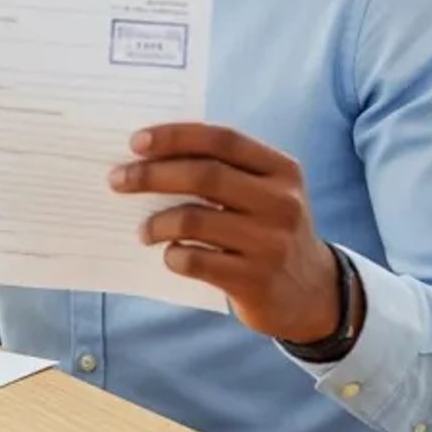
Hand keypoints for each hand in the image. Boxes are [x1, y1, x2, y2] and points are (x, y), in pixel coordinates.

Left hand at [109, 123, 353, 344]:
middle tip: (118, 180)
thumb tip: (149, 158)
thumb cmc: (270, 232)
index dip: (176, 136)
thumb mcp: (264, 194)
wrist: (313, 294)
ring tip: (144, 231)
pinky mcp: (256, 281)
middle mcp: (281, 202)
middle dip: (151, 175)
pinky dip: (173, 256)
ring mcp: (271, 243)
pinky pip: (196, 262)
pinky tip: (170, 256)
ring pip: (194, 220)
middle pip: (204, 176)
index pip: (222, 140)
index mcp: (282, 170)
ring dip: (157, 223)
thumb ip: (224, 172)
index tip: (136, 142)